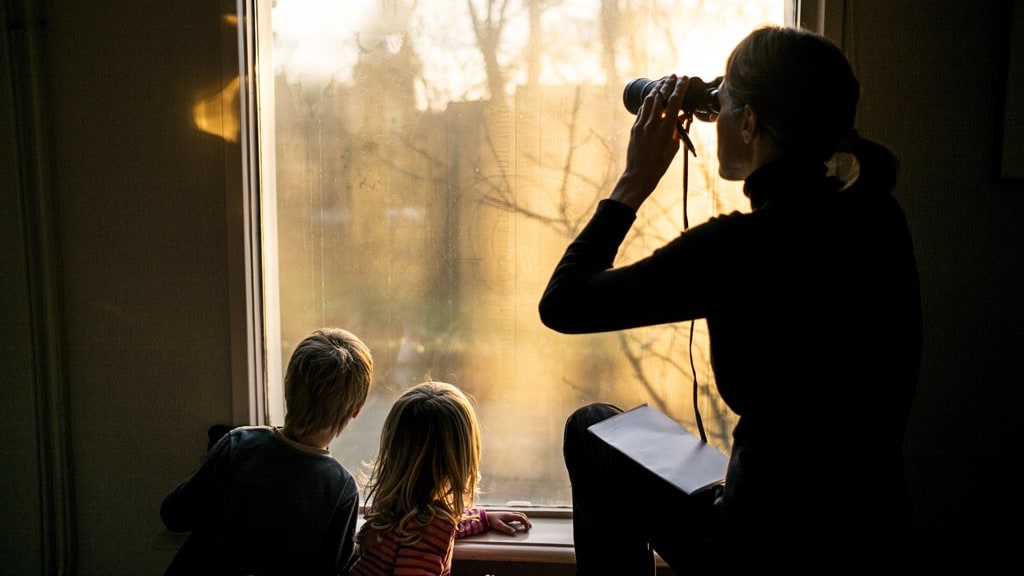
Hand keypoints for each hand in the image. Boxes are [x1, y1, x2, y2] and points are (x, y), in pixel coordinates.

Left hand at [487, 510, 531, 534]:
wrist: (486, 516)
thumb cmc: (491, 520)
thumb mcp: (498, 525)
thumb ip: (506, 529)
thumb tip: (514, 532)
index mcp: (509, 515)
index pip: (521, 517)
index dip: (526, 522)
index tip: (527, 529)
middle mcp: (510, 514)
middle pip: (521, 515)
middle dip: (527, 520)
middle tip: (529, 527)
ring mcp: (508, 514)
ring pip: (519, 514)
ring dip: (524, 519)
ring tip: (527, 524)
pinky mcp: (506, 516)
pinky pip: (516, 516)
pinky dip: (520, 518)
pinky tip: (519, 522)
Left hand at [610, 75, 691, 209]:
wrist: (640, 174)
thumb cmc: (660, 163)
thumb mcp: (674, 146)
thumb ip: (678, 129)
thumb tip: (684, 116)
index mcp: (666, 128)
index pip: (674, 100)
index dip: (680, 87)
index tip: (684, 78)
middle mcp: (653, 123)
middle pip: (660, 95)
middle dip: (668, 84)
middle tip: (673, 76)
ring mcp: (642, 124)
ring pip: (649, 100)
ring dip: (657, 90)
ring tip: (663, 84)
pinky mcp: (634, 127)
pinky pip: (642, 110)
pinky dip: (648, 102)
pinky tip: (652, 99)